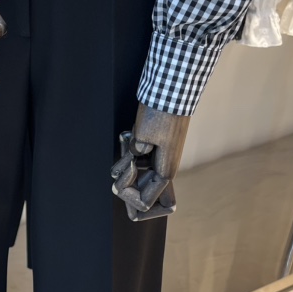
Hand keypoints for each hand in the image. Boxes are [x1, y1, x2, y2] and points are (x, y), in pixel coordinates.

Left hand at [111, 103, 189, 220]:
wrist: (172, 88)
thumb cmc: (159, 112)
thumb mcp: (141, 138)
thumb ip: (134, 156)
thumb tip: (136, 157)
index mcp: (164, 173)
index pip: (143, 204)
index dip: (128, 195)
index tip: (126, 171)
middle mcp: (164, 169)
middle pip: (146, 198)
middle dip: (127, 192)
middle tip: (120, 173)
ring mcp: (160, 158)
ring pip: (140, 179)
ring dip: (125, 170)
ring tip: (125, 146)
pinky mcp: (155, 147)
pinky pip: (140, 161)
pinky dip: (129, 156)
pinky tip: (126, 137)